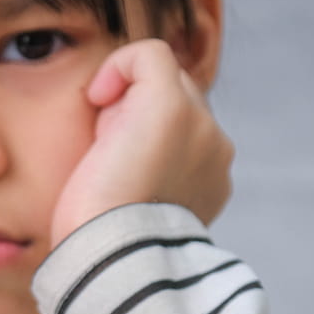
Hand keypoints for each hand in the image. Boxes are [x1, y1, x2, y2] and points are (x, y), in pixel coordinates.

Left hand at [50, 38, 233, 246]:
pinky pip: (149, 54)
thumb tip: (117, 152)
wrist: (109, 258)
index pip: (180, 126)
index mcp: (209, 177)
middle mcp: (215, 148)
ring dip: (125, 103)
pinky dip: (118, 67)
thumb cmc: (104, 245)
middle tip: (108, 159)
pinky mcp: (172, 107)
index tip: (112, 169)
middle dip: (133, 115)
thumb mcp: (134, 210)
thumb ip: (143, 178)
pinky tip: (98, 99)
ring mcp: (201, 125)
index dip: (138, 131)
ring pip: (161, 79)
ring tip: (107, 147)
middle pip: (174, 97)